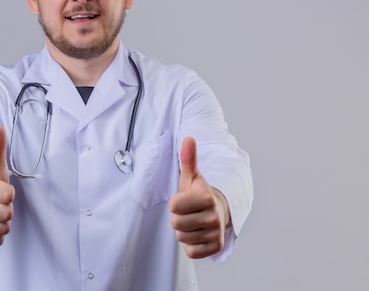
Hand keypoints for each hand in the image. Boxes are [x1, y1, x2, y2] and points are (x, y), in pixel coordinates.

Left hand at [169, 137, 229, 258]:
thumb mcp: (191, 176)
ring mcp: (216, 233)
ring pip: (182, 238)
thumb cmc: (198, 193)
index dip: (175, 203)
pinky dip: (191, 245)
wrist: (217, 211)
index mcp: (207, 197)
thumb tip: (188, 139)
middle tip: (188, 212)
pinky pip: (191, 252)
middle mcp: (214, 216)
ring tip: (193, 222)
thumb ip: (188, 159)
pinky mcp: (216, 248)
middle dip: (178, 218)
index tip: (184, 200)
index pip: (174, 207)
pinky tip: (197, 234)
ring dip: (184, 231)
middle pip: (176, 224)